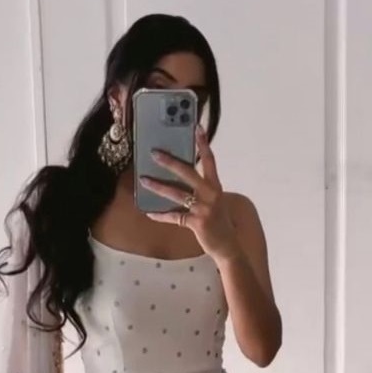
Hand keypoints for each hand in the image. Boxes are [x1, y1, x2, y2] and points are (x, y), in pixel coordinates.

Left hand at [139, 125, 240, 261]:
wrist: (227, 245)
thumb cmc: (218, 222)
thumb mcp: (214, 202)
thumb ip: (201, 190)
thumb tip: (179, 180)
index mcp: (215, 186)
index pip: (210, 161)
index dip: (203, 144)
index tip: (196, 127)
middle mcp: (211, 194)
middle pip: (188, 173)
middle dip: (170, 162)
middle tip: (154, 153)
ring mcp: (204, 209)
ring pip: (176, 194)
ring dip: (158, 187)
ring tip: (144, 180)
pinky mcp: (196, 223)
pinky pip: (174, 217)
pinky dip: (161, 215)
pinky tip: (149, 212)